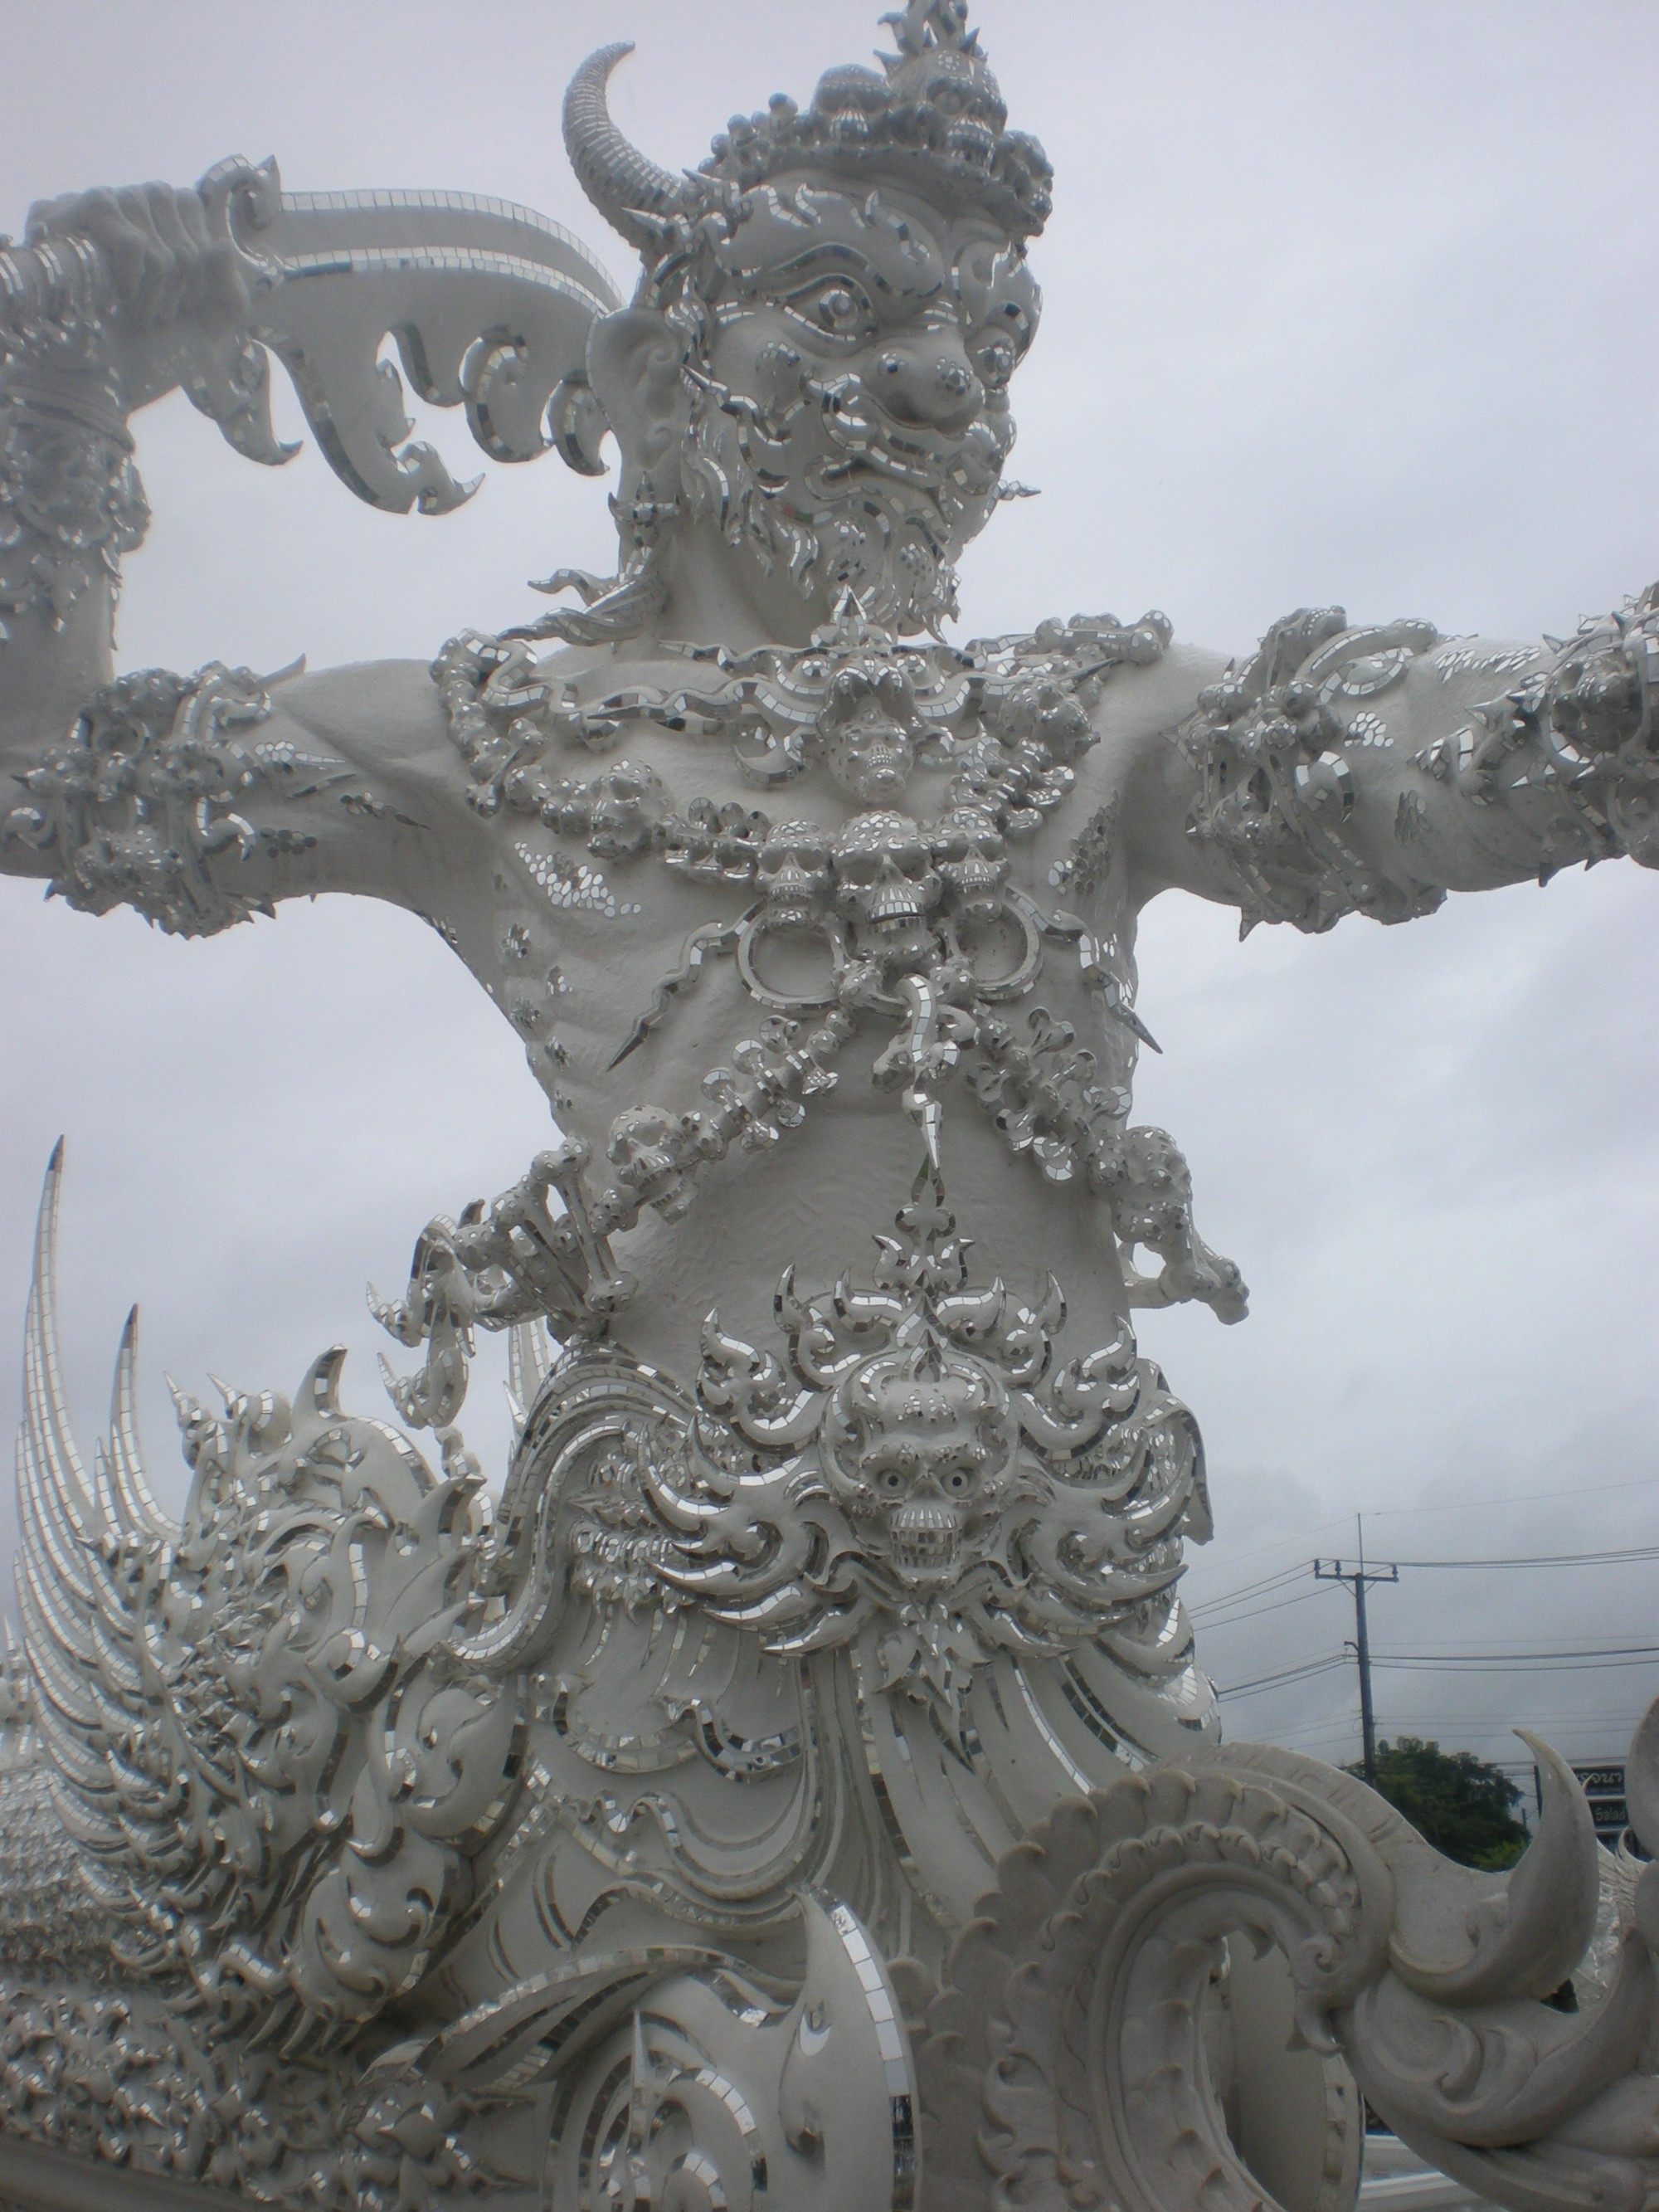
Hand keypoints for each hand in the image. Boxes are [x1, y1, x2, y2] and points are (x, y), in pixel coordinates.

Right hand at [21, 181, 251, 410]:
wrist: (108, 382)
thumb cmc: (156, 355)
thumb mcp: (211, 329)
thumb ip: (233, 291)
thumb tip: (221, 244)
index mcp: (171, 227)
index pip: (207, 235)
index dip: (202, 282)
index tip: (183, 310)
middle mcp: (140, 208)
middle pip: (190, 245)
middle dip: (183, 294)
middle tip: (158, 317)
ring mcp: (110, 211)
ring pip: (164, 249)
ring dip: (157, 295)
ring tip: (138, 313)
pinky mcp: (79, 221)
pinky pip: (133, 244)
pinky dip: (134, 284)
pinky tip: (119, 300)